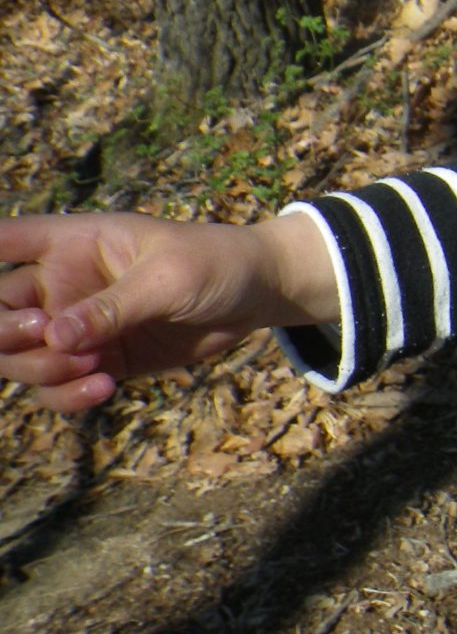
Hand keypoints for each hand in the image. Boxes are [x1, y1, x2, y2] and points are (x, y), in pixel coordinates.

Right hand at [0, 213, 334, 412]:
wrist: (255, 295)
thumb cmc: (213, 263)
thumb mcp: (168, 277)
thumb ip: (112, 306)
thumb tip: (54, 337)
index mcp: (73, 243)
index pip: (7, 239)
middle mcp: (63, 284)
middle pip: (0, 310)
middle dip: (4, 332)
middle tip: (44, 337)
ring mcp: (77, 326)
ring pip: (19, 356)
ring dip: (40, 369)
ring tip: (93, 368)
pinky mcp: (97, 361)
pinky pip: (57, 386)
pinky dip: (67, 395)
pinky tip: (105, 389)